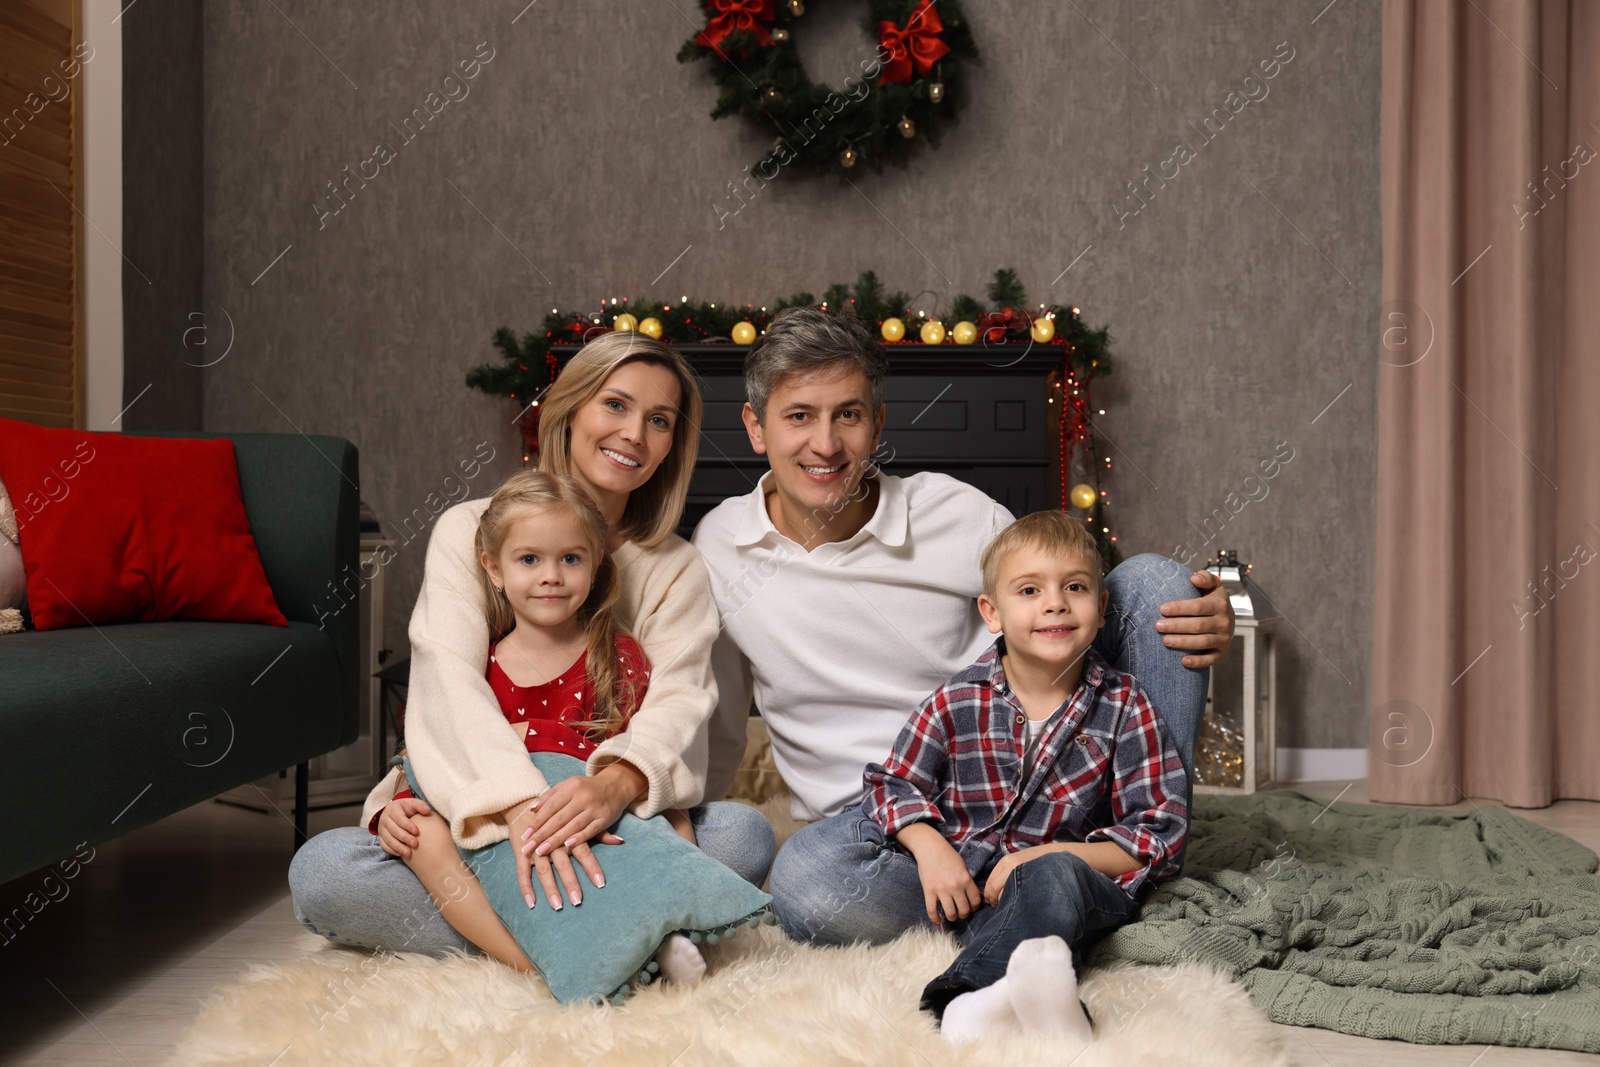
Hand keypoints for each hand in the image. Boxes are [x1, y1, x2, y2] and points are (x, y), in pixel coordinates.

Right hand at [376, 797, 431, 857]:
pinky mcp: (381, 836)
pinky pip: (384, 845)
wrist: (396, 812)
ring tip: (409, 853)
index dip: (407, 825)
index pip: (399, 818)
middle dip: (404, 837)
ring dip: (398, 847)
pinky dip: (391, 850)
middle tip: (415, 844)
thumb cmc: (407, 808)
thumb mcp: (413, 804)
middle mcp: (384, 818)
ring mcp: (381, 828)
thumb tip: (427, 810)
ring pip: (388, 839)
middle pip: (393, 830)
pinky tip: (400, 854)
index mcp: (392, 809)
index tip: (417, 831)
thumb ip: (420, 806)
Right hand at [501, 797, 622, 911]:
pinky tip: (532, 903)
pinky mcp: (520, 852)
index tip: (600, 883)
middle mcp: (552, 842)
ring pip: (543, 871)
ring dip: (550, 888)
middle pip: (563, 864)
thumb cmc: (559, 814)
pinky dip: (526, 888)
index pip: (583, 852)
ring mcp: (535, 848)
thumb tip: (620, 841)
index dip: (591, 867)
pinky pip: (522, 873)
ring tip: (558, 905)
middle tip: (578, 901)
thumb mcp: (579, 819)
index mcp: (568, 834)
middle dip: (570, 883)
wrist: (526, 803)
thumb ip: (599, 833)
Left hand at [522, 763, 642, 856]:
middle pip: (559, 819)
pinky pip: (590, 830)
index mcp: (571, 787)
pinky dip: (579, 838)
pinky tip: (567, 847)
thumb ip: (550, 796)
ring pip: (572, 826)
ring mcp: (595, 808)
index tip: (524, 836)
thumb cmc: (586, 788)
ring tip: (541, 851)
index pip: (550, 807)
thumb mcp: (568, 786)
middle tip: (528, 848)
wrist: (616, 785)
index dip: (536, 822)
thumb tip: (532, 809)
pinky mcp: (605, 818)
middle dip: (542, 835)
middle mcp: (583, 797)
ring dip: (556, 840)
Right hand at [914, 843, 981, 925]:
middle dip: (963, 914)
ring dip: (952, 917)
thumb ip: (967, 881)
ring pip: (950, 913)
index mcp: (966, 880)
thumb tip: (970, 896)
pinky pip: (932, 911)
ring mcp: (941, 890)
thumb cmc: (947, 855)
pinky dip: (935, 919)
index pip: (975, 901)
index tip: (971, 907)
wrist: (930, 848)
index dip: (974, 908)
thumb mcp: (963, 866)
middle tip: (960, 912)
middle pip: (964, 910)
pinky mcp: (929, 891)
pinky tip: (938, 920)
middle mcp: (955, 887)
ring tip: (951, 915)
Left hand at [983, 846, 1052, 905]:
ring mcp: (1020, 874)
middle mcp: (1010, 867)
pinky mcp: (1029, 883)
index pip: (990, 882)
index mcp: (1006, 861)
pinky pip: (1016, 896)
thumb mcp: (1018, 861)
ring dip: (1002, 902)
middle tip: (997, 906)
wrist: (1056, 856)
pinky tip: (1017, 903)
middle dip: (993, 900)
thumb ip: (1005, 872)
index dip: (988, 894)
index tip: (990, 901)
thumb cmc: (1036, 860)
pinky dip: (1013, 902)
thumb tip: (992, 892)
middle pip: (993, 889)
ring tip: (1008, 905)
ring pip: (1003, 895)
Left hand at [1157, 568, 1235, 667]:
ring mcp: (1224, 638)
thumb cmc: (1212, 600)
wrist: (1227, 618)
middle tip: (1157, 625)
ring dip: (1182, 642)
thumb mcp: (1212, 585)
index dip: (1179, 608)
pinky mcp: (1221, 652)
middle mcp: (1224, 622)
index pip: (1198, 607)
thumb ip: (1205, 578)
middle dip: (1176, 626)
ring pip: (1202, 642)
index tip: (1161, 609)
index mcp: (1220, 604)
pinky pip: (1210, 660)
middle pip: (1198, 625)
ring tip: (1165, 640)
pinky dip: (1197, 662)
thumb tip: (1194, 579)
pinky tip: (1182, 661)